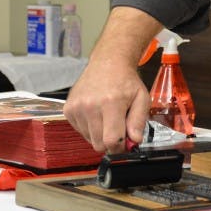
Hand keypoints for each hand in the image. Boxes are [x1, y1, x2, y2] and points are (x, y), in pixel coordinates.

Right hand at [63, 7, 161, 153]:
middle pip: (99, 144)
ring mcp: (76, 108)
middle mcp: (90, 106)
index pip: (112, 141)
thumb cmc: (126, 81)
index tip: (126, 144)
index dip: (120, 148)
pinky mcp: (68, 109)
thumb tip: (134, 141)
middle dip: (111, 143)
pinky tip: (97, 114)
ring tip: (108, 117)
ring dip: (100, 135)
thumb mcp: (142, 98)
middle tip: (119, 130)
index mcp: (111, 103)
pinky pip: (80, 131)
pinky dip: (90, 128)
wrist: (108, 62)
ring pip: (89, 139)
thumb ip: (139, 121)